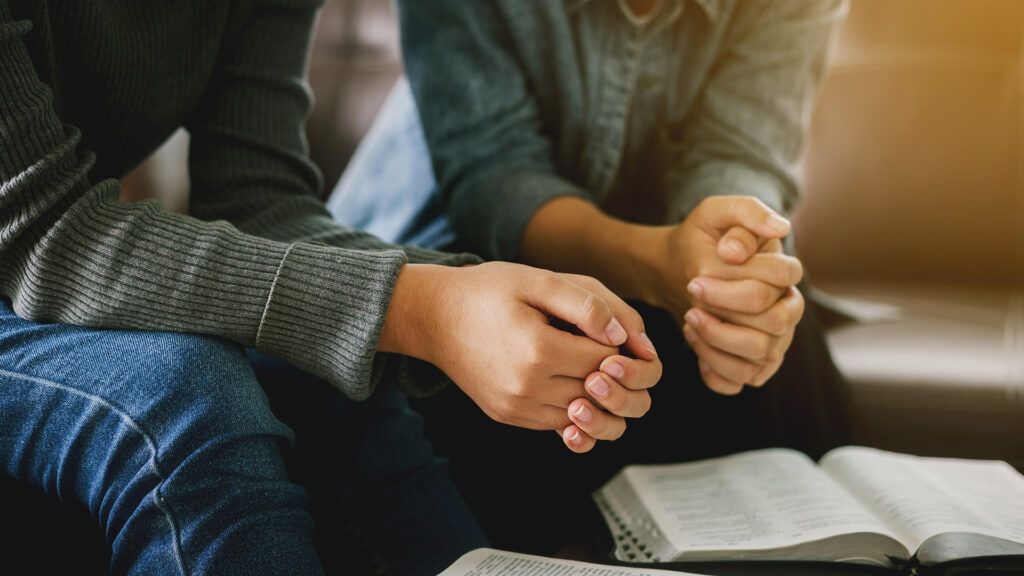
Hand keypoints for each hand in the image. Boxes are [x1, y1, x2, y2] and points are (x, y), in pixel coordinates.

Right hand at [380, 262, 656, 451]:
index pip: (606, 360)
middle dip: (612, 371)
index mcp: (539, 350)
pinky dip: (571, 406)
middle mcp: (527, 386)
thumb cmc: (488, 291)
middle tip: (605, 346)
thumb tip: (622, 336)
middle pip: (598, 391)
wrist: (434, 317)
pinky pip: (555, 423)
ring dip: (594, 393)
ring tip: (587, 363)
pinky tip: (566, 378)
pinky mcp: (507, 415)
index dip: (620, 345)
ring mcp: (515, 406)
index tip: (613, 330)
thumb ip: (586, 304)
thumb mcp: (538, 280)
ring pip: (582, 414)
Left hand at [645, 197, 803, 394]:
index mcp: (785, 274)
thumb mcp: (715, 213)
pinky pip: (740, 381)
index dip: (734, 284)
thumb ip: (746, 212)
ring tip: (689, 321)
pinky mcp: (752, 365)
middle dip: (725, 313)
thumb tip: (779, 229)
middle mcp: (787, 311)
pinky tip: (695, 344)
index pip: (780, 281)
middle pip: (773, 324)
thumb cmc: (702, 241)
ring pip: (759, 357)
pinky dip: (714, 369)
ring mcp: (774, 341)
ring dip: (717, 342)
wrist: (677, 270)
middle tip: (690, 300)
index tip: (695, 280)